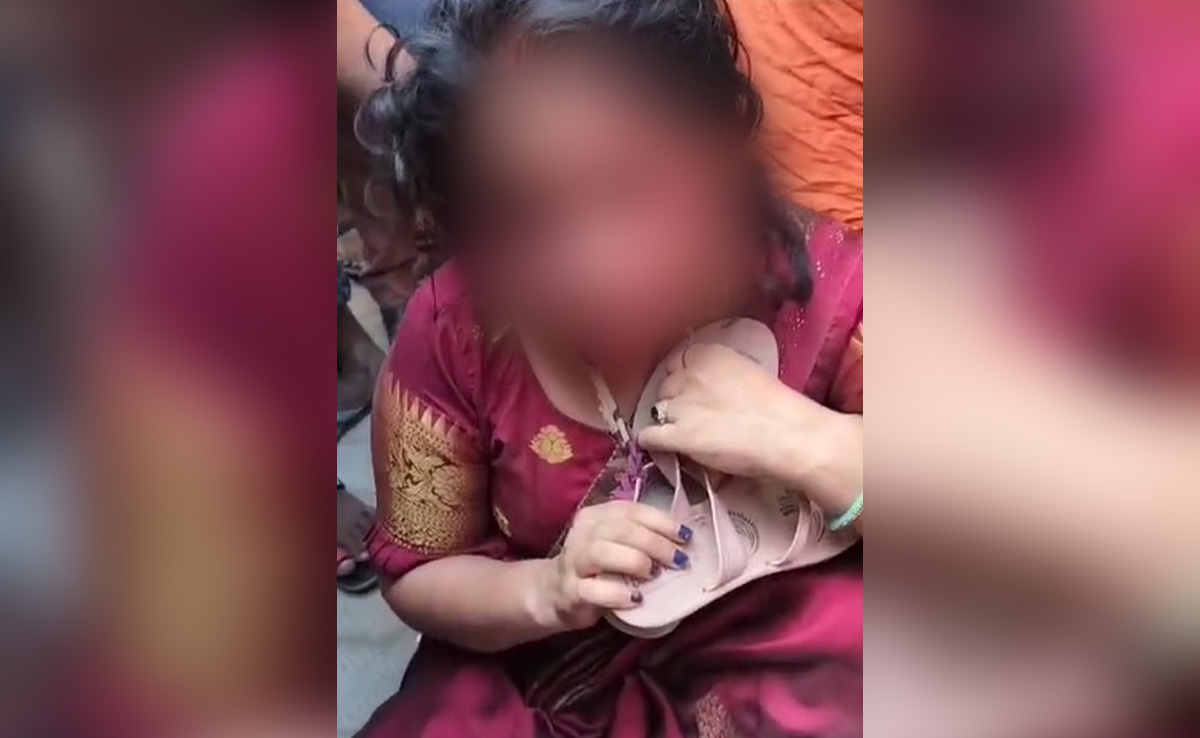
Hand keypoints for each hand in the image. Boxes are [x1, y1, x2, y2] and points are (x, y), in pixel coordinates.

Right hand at [546, 501, 691, 629]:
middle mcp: (583, 533)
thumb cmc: (598, 567)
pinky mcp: (570, 591)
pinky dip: (616, 593)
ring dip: (634, 561)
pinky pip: (592, 589)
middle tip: (678, 560)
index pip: (632, 510)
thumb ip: (641, 538)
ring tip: (654, 574)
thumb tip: (684, 541)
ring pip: (601, 552)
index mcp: (597, 515)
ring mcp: (573, 561)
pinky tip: (636, 598)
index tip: (685, 536)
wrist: (555, 592)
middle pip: (620, 529)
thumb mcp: (616, 545)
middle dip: (655, 543)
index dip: (662, 522)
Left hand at [637, 343, 836, 480]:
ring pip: (655, 410)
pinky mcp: (675, 435)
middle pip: (665, 386)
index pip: (676, 361)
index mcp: (707, 354)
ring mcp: (678, 405)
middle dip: (674, 400)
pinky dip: (652, 442)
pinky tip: (664, 448)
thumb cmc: (778, 407)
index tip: (690, 391)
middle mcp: (687, 375)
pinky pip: (648, 436)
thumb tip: (711, 388)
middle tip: (690, 416)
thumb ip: (721, 375)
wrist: (786, 435)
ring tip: (681, 434)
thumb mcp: (747, 372)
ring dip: (665, 421)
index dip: (681, 379)